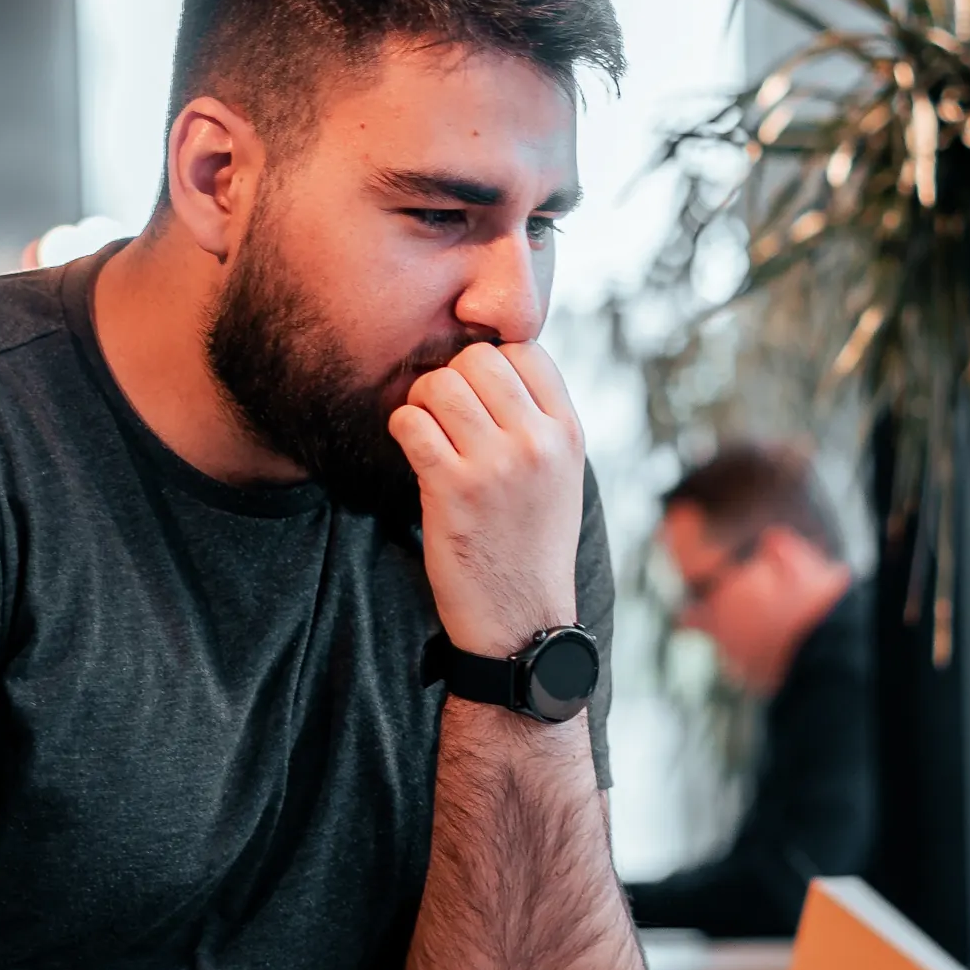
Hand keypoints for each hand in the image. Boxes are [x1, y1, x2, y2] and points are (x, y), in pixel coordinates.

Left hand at [389, 340, 584, 659]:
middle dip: (451, 378)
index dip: (492, 363)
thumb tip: (492, 362)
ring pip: (439, 385)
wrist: (522, 620)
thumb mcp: (560, 476)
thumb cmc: (532, 544)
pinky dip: (401, 428)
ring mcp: (496, 465)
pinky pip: (410, 422)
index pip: (526, 350)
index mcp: (568, 434)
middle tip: (443, 414)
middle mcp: (537, 443)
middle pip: (477, 359)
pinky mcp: (453, 489)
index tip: (478, 396)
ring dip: (421, 403)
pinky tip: (413, 451)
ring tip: (427, 433)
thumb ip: (539, 421)